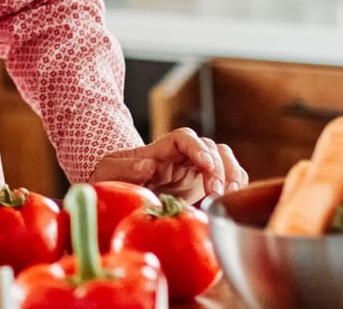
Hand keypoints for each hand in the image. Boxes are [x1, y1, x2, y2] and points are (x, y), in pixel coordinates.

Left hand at [89, 129, 248, 202]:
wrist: (115, 196)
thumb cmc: (109, 180)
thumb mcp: (107, 173)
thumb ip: (124, 168)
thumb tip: (148, 165)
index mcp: (159, 150)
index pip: (184, 138)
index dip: (198, 148)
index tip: (206, 165)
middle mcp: (180, 157)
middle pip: (211, 148)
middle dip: (219, 168)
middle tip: (216, 193)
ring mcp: (193, 171)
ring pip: (225, 161)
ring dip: (232, 176)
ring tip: (227, 198)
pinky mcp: (201, 188)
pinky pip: (227, 180)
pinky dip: (235, 188)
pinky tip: (231, 205)